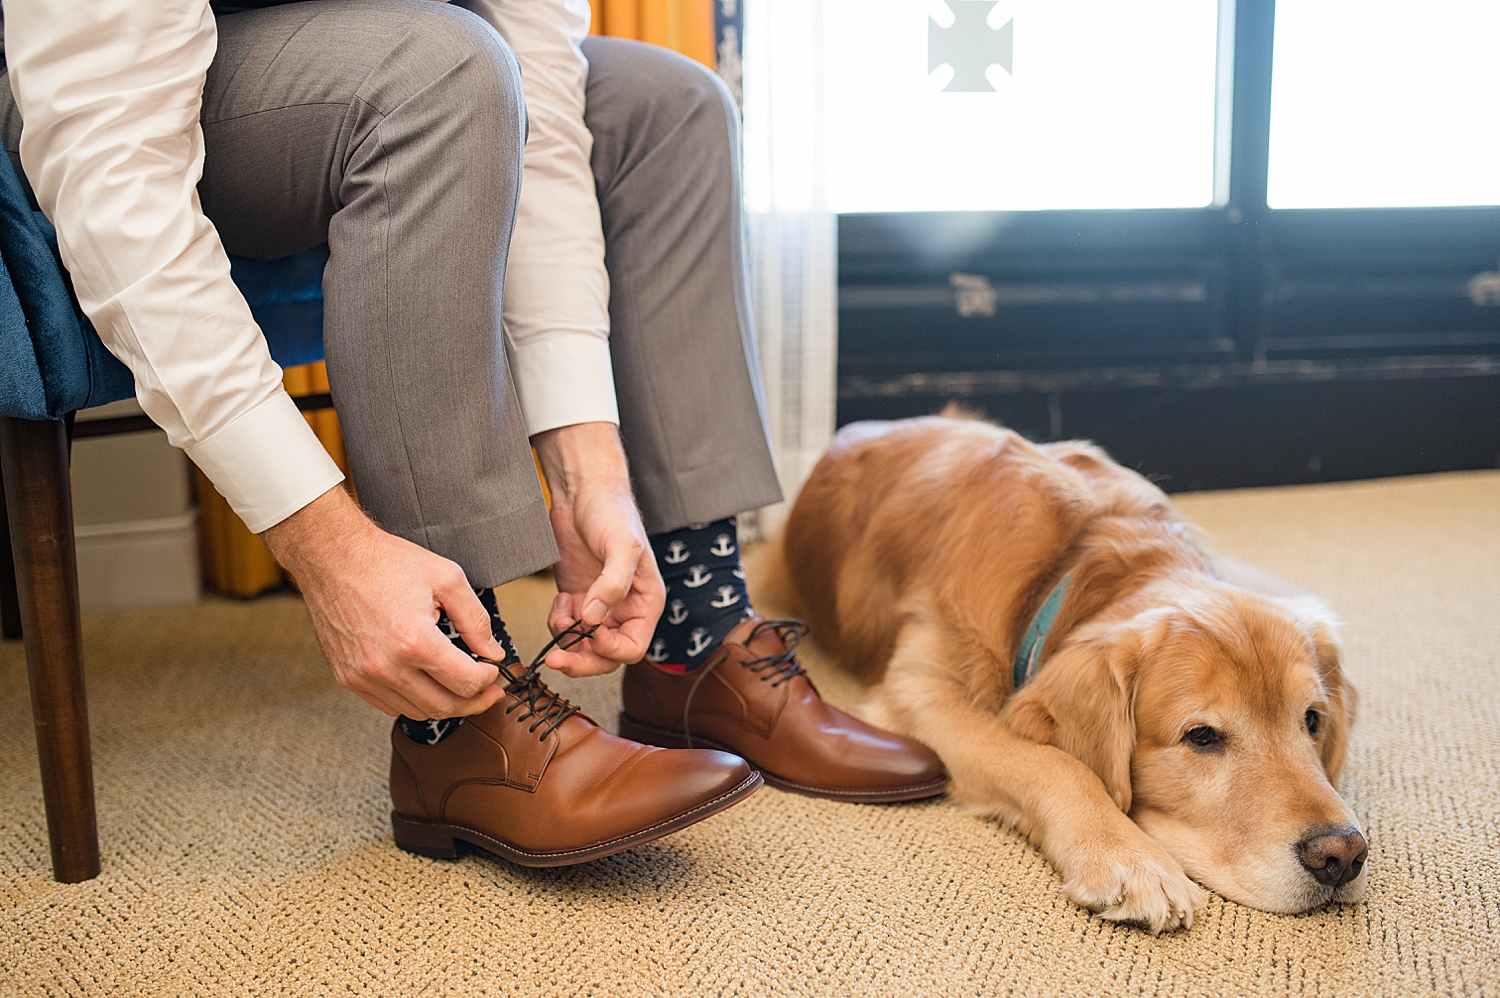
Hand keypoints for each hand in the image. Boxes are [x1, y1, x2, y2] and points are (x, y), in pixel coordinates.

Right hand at [263, 486, 507, 718]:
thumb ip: (476, 620)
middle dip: (475, 702)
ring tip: (458, 686)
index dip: (489, 680)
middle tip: (489, 691)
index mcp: (415, 641)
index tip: (493, 669)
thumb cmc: (387, 562)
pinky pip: (389, 705)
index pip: (466, 683)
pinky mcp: (348, 677)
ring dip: (444, 703)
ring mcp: (363, 676)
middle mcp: (387, 666)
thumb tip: (493, 652)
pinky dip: (413, 700)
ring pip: (416, 712)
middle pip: (444, 707)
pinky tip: (426, 682)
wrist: (333, 556)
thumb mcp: (447, 579)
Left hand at [532, 422, 664, 675]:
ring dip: (567, 639)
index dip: (610, 650)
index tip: (589, 634)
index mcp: (646, 603)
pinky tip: (559, 599)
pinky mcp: (577, 597)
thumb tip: (594, 621)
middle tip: (557, 660)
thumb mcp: (621, 546)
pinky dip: (558, 622)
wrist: (583, 490)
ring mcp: (599, 605)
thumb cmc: (612, 512)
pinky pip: (567, 627)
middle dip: (582, 660)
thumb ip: (612, 586)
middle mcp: (625, 609)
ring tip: (559, 612)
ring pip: (584, 646)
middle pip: (606, 656)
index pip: (632, 648)